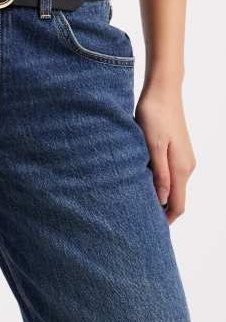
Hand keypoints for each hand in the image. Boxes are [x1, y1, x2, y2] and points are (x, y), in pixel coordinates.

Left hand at [135, 82, 196, 223]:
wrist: (163, 90)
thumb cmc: (154, 114)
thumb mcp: (152, 145)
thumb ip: (159, 173)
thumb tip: (162, 200)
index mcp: (181, 168)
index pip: (178, 205)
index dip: (166, 220)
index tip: (149, 231)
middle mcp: (186, 166)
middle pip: (176, 198)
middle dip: (161, 211)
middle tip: (138, 219)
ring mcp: (183, 158)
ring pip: (173, 186)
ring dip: (158, 196)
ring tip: (136, 202)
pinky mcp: (176, 150)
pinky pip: (170, 174)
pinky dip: (159, 182)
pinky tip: (142, 180)